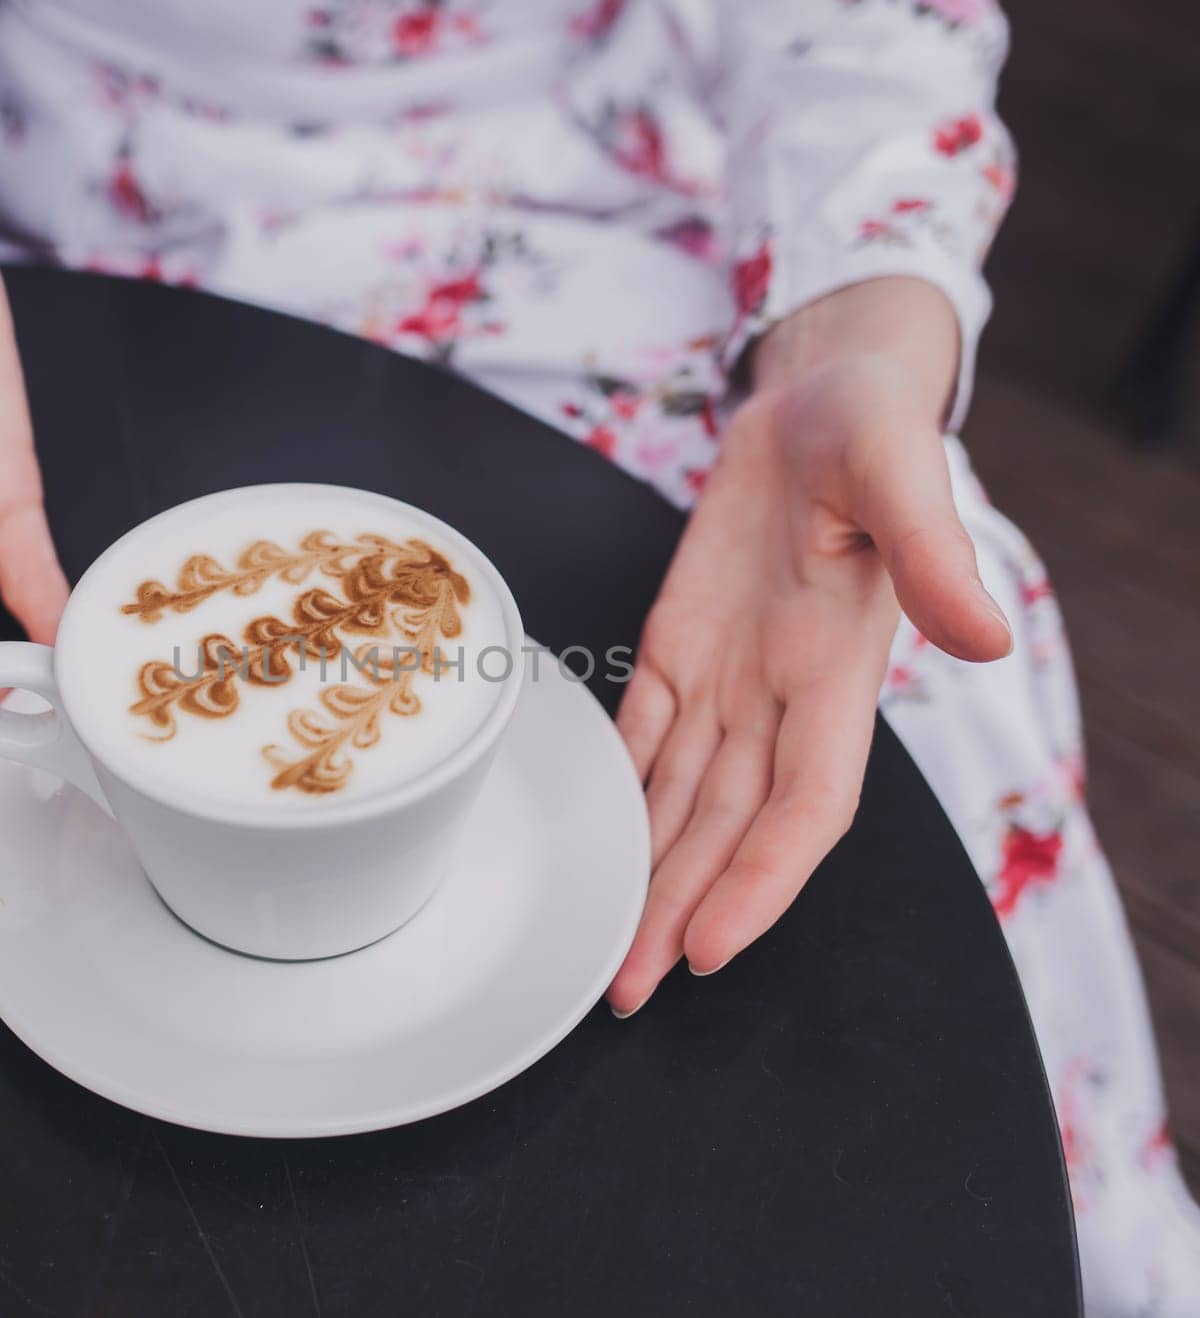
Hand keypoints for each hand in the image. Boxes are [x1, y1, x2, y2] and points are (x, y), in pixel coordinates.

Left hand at [607, 278, 1011, 1014]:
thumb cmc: (872, 427)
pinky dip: (619, 787)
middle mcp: (782, 694)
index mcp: (840, 672)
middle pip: (728, 826)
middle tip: (627, 987)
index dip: (761, 880)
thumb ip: (933, 553)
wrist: (819, 397)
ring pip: (682, 796)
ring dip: (646, 869)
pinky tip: (590, 838)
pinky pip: (644, 732)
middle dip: (682, 908)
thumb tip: (986, 634)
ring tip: (605, 943)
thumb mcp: (901, 471)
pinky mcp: (680, 644)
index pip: (804, 804)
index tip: (710, 946)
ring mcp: (729, 675)